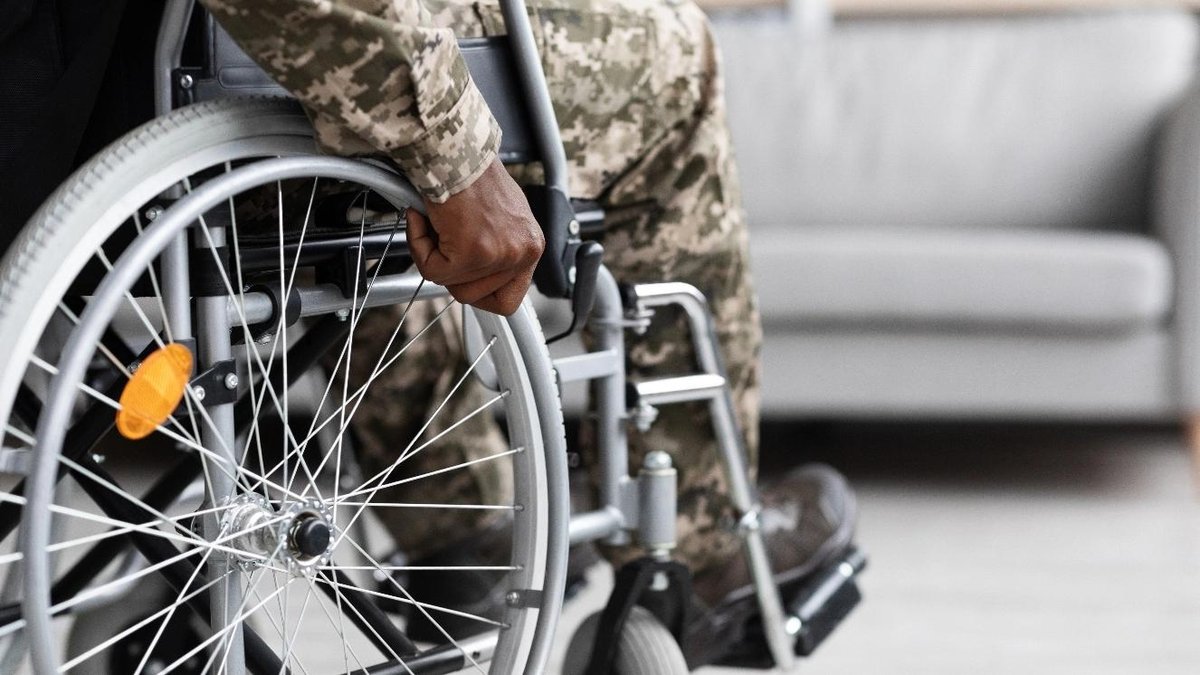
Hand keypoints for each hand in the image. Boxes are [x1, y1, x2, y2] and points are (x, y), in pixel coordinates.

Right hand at [406, 159, 544, 315]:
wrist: (455, 150)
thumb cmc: (472, 173)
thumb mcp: (500, 216)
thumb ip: (495, 246)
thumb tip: (476, 270)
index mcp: (531, 245)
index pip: (509, 299)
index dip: (479, 293)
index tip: (462, 279)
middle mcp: (523, 253)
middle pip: (474, 295)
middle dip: (450, 272)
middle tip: (441, 239)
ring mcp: (500, 255)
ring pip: (451, 284)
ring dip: (432, 255)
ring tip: (435, 224)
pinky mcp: (474, 253)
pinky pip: (434, 271)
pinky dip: (420, 246)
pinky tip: (425, 220)